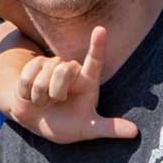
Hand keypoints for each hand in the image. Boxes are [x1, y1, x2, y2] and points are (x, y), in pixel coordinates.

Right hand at [1, 26, 137, 142]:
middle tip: (56, 102)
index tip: (100, 30)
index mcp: (88, 81)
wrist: (37, 122)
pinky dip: (26, 94)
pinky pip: (27, 78)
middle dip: (56, 92)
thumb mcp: (88, 129)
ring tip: (43, 102)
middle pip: (62, 70)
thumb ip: (109, 128)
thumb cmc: (66, 125)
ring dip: (40, 97)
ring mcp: (52, 66)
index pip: (95, 61)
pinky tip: (30, 97)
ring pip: (43, 76)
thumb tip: (135, 132)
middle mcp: (71, 70)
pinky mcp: (33, 67)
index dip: (97, 45)